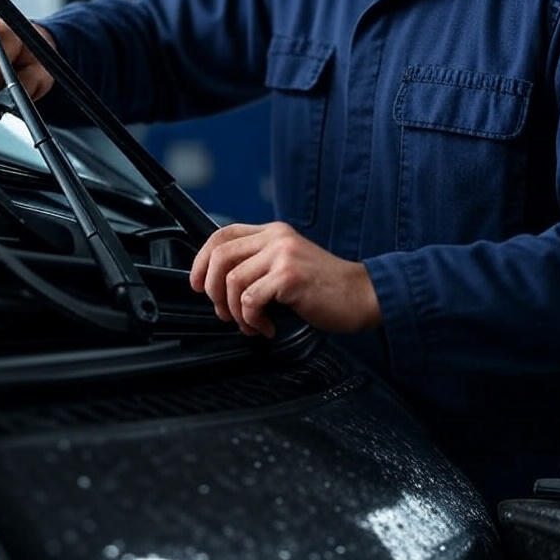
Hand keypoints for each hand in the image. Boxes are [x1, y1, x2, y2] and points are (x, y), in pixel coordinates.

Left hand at [189, 221, 381, 337]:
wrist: (362, 295)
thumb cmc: (326, 287)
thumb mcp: (288, 264)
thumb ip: (260, 264)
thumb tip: (219, 284)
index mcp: (273, 232)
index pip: (221, 235)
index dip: (201, 261)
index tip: (197, 284)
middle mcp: (276, 238)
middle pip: (220, 257)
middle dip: (212, 291)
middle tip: (225, 313)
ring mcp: (283, 255)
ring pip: (232, 282)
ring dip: (235, 313)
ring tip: (253, 324)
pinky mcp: (289, 277)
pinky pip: (250, 300)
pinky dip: (253, 320)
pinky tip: (268, 327)